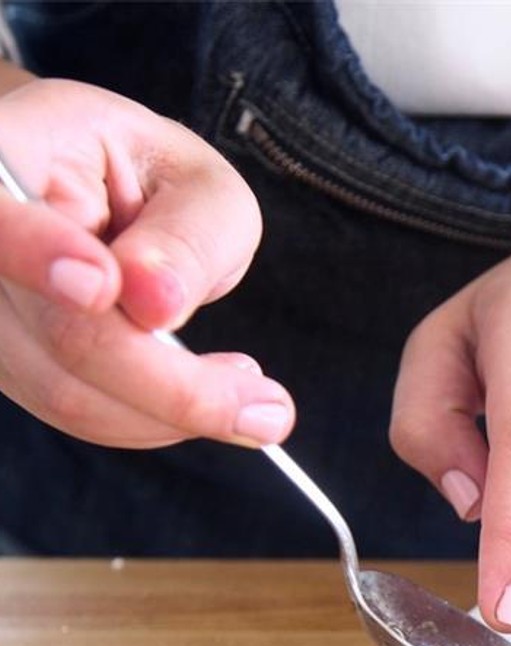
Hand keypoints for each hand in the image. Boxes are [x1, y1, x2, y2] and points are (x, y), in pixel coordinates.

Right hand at [0, 75, 293, 447]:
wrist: (102, 193)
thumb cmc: (156, 179)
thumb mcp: (202, 186)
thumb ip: (186, 237)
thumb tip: (154, 302)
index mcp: (13, 149)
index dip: (35, 250)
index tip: (102, 286)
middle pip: (59, 330)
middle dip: (175, 385)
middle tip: (271, 409)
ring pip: (67, 391)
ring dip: (174, 410)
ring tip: (250, 393)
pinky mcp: (5, 362)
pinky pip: (76, 411)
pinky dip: (152, 418)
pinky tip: (204, 394)